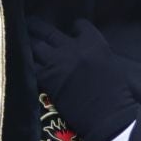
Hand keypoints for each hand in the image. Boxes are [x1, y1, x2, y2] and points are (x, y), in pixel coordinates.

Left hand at [28, 18, 137, 140]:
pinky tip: (28, 63)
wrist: (107, 116)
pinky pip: (32, 65)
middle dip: (38, 26)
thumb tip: (82, 48)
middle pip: (48, 31)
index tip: (72, 31)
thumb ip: (94, 51)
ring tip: (24, 42)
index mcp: (93, 42)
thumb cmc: (116, 93)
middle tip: (31, 24)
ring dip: (31, 45)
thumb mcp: (110, 62)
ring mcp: (57, 62)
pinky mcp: (46, 78)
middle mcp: (73, 47)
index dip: (74, 28)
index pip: (79, 24)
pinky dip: (30, 63)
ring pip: (36, 45)